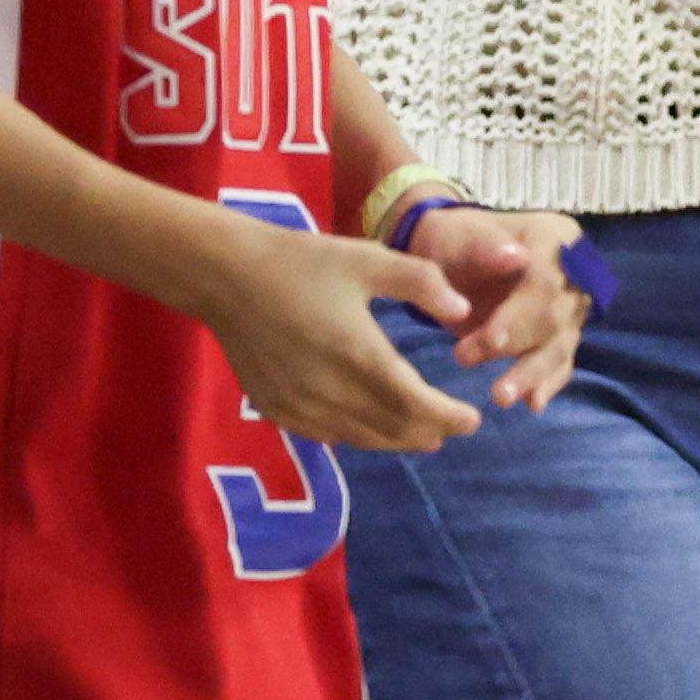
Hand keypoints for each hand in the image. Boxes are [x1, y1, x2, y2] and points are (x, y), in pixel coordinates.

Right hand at [187, 211, 480, 455]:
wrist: (226, 275)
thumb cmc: (300, 261)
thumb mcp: (367, 259)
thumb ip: (421, 282)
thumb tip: (462, 309)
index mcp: (360, 354)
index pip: (417, 405)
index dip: (449, 418)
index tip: (473, 419)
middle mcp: (332, 390)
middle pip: (393, 429)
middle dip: (429, 431)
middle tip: (452, 428)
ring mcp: (300, 405)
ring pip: (361, 438)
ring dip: (396, 440)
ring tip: (421, 436)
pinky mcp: (276, 408)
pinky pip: (325, 434)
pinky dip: (355, 435)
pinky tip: (365, 428)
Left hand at [413, 205, 589, 413]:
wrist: (452, 254)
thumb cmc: (454, 241)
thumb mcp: (460, 234)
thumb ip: (486, 245)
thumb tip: (515, 258)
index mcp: (557, 238)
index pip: (547, 281)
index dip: (522, 314)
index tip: (492, 340)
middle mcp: (575, 273)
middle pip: (555, 317)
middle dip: (517, 346)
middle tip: (470, 362)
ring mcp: (570, 307)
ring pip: (560, 344)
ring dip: (531, 373)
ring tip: (500, 397)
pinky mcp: (561, 336)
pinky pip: (560, 362)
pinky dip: (547, 383)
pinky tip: (532, 404)